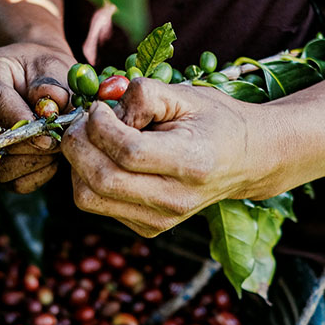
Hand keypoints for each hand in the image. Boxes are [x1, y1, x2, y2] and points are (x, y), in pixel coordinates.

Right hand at [0, 43, 74, 192]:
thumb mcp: (51, 66)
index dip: (20, 121)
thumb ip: (52, 85)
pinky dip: (34, 174)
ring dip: (34, 162)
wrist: (33, 82)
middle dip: (29, 145)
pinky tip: (47, 158)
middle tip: (56, 142)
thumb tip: (49, 110)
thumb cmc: (41, 71)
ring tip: (54, 146)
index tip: (46, 135)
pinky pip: (9, 181)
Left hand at [61, 79, 282, 235]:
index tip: (98, 108)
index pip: (128, 152)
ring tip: (91, 139)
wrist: (246, 160)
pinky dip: (88, 179)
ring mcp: (159, 220)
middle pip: (101, 180)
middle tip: (82, 122)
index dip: (100, 127)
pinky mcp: (146, 228)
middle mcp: (175, 199)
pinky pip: (96, 204)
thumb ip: (143, 95)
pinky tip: (104, 158)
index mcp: (191, 163)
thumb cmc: (214, 121)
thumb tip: (103, 110)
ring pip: (89, 198)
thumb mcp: (185, 95)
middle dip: (78, 145)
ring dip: (78, 164)